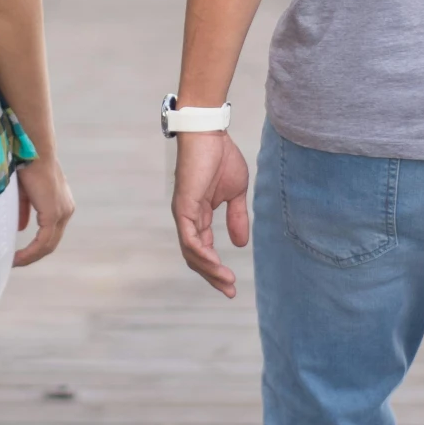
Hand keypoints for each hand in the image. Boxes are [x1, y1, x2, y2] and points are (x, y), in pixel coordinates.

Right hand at [14, 155, 74, 266]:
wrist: (33, 150)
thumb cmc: (27, 164)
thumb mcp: (24, 193)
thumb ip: (25, 211)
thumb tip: (22, 228)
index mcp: (61, 204)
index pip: (51, 232)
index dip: (36, 246)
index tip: (20, 253)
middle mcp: (66, 210)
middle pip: (52, 242)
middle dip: (33, 255)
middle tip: (16, 262)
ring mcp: (62, 212)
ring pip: (48, 245)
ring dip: (31, 256)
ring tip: (15, 262)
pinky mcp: (54, 214)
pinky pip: (44, 241)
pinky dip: (31, 252)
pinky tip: (18, 257)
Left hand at [171, 131, 250, 297]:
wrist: (210, 133)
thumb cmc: (221, 157)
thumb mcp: (235, 193)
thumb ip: (236, 218)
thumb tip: (240, 244)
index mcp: (198, 215)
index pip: (203, 249)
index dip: (216, 268)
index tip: (232, 285)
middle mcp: (187, 218)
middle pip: (195, 257)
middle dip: (212, 276)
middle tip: (229, 292)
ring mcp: (183, 214)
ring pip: (191, 253)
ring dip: (209, 270)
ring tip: (226, 281)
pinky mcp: (184, 207)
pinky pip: (190, 239)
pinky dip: (201, 254)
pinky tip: (216, 264)